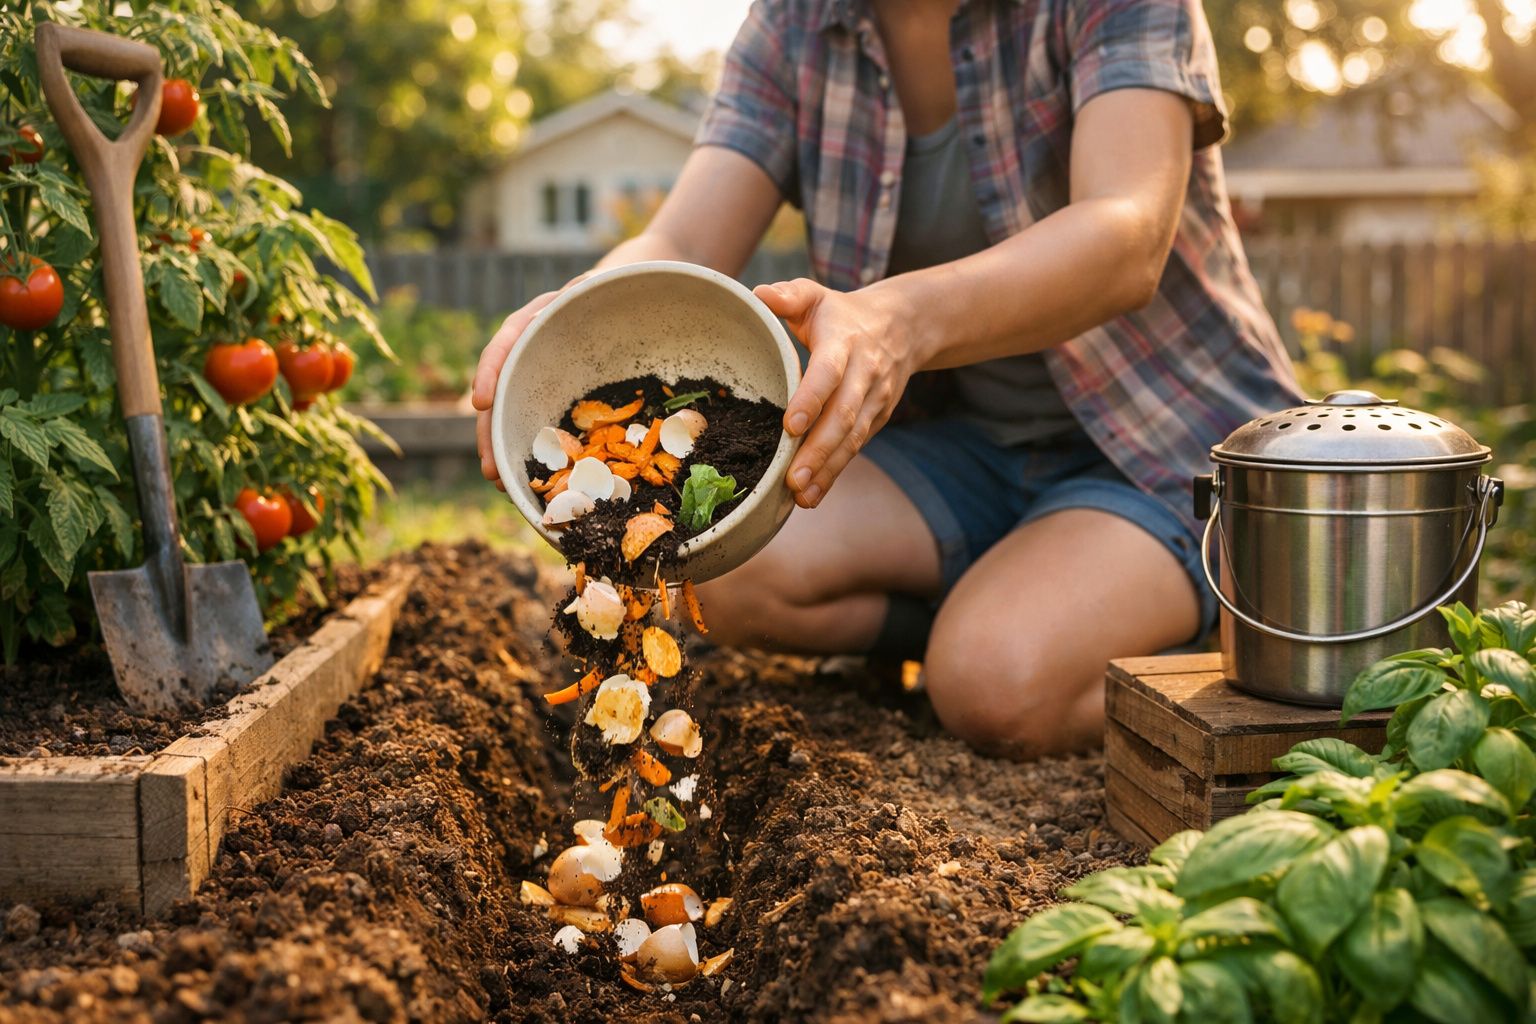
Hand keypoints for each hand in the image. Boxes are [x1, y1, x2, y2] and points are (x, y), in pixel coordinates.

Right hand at [471, 276, 587, 488]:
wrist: (616, 299)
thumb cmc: (607, 290)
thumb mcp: (601, 285)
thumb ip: (591, 286)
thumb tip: (587, 283)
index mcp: (534, 321)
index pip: (505, 344)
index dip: (491, 371)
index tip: (482, 402)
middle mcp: (527, 352)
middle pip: (501, 394)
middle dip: (492, 434)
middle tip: (491, 470)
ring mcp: (536, 376)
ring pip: (512, 415)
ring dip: (504, 450)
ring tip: (501, 484)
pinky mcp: (550, 396)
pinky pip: (535, 424)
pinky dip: (530, 450)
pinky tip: (529, 478)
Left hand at [754, 278, 918, 508]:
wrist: (904, 326)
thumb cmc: (842, 314)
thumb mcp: (816, 295)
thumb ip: (789, 295)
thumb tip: (759, 294)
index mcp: (844, 342)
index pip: (829, 374)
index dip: (811, 400)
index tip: (790, 426)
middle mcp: (864, 374)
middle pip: (843, 417)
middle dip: (819, 450)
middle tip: (792, 480)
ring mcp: (874, 400)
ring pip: (852, 439)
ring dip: (827, 469)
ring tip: (800, 495)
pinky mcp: (877, 419)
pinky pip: (855, 448)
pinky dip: (834, 473)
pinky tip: (812, 495)